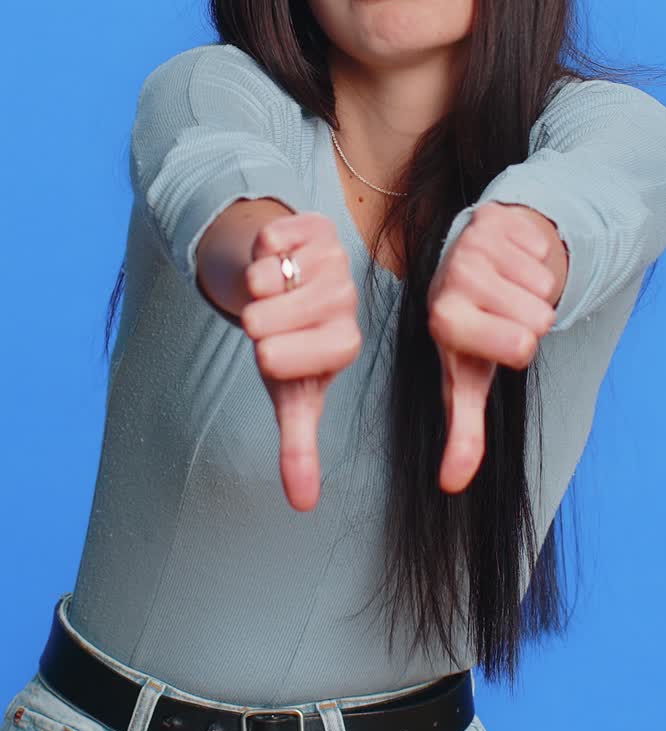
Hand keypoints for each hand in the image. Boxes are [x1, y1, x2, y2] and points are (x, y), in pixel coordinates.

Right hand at [238, 212, 361, 512]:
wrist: (283, 281)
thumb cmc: (287, 341)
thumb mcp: (290, 393)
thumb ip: (299, 445)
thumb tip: (302, 503)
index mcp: (343, 345)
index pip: (277, 360)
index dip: (263, 355)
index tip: (276, 351)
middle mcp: (347, 302)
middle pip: (262, 321)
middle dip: (254, 320)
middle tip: (274, 317)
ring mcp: (334, 260)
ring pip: (264, 280)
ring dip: (254, 286)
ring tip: (275, 290)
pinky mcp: (315, 227)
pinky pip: (266, 241)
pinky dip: (259, 252)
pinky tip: (277, 259)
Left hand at [427, 202, 567, 494]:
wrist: (472, 265)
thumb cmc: (472, 326)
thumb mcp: (467, 376)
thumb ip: (463, 431)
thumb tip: (452, 485)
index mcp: (444, 320)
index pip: (520, 347)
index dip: (519, 347)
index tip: (497, 340)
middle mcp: (451, 280)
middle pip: (536, 320)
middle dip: (529, 320)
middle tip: (502, 312)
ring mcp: (473, 246)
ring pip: (543, 287)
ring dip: (533, 291)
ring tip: (506, 289)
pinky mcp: (495, 220)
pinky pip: (543, 254)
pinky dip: (535, 262)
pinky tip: (511, 263)